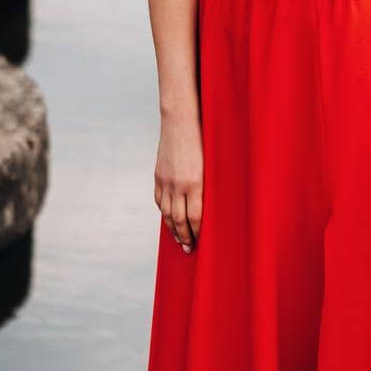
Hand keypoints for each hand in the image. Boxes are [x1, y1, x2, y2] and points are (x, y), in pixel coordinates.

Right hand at [154, 114, 202, 251]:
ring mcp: (165, 181)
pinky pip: (160, 201)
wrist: (180, 121)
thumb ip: (209, 184)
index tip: (201, 241)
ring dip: (174, 229)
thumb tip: (212, 205)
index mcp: (195, 182)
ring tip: (180, 241)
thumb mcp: (211, 162)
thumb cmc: (204, 139)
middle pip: (179, 219)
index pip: (195, 216)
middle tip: (189, 249)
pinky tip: (169, 220)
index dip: (197, 232)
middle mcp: (178, 185)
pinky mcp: (158, 176)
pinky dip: (165, 213)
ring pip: (168, 213)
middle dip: (185, 236)